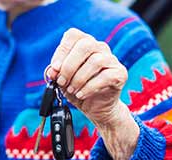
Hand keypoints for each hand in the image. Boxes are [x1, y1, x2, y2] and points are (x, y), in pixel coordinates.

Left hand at [47, 28, 139, 159]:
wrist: (98, 111)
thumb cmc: (79, 94)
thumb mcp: (63, 83)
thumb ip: (56, 75)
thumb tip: (51, 72)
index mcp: (84, 46)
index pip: (72, 36)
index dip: (61, 52)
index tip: (53, 71)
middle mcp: (100, 48)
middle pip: (85, 46)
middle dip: (69, 66)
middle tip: (62, 82)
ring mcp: (113, 61)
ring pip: (96, 61)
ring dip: (79, 78)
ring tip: (73, 91)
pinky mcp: (120, 75)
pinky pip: (105, 76)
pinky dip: (90, 87)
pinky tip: (82, 95)